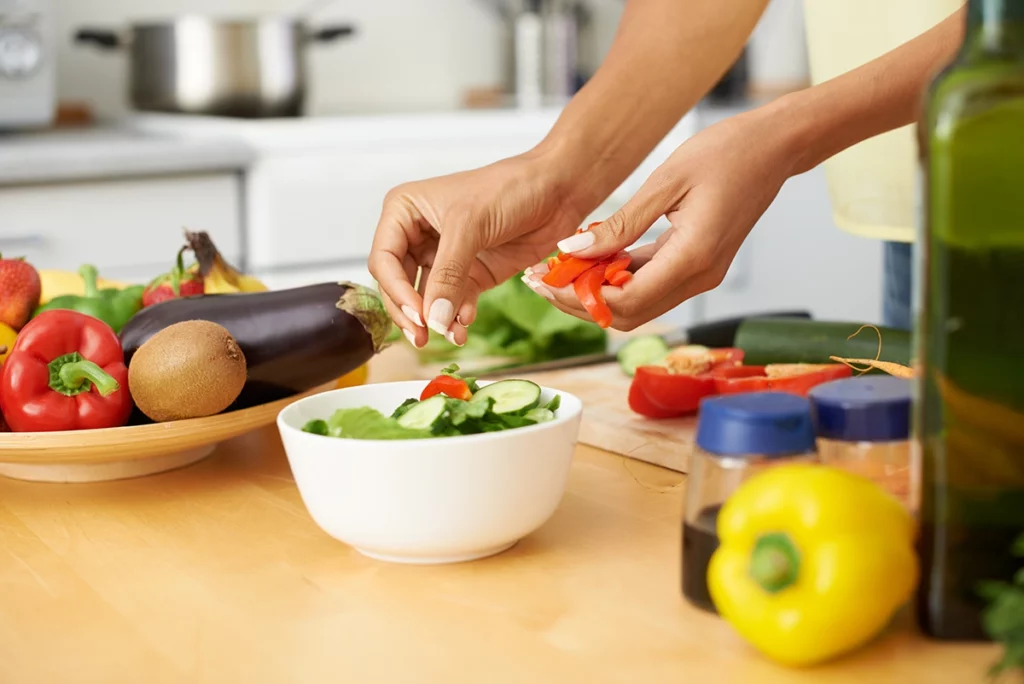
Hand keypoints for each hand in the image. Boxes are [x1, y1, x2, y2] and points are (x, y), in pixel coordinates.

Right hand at [368, 150, 584, 347]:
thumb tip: (433, 319)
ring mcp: (445, 256)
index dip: (395, 290)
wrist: (557, 189)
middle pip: (399, 284)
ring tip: (453, 334)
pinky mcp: (471, 273)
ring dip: (437, 320)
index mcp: (405, 211)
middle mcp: (418, 234)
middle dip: (411, 312)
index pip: (384, 259)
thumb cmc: (509, 187)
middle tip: (423, 338)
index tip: (416, 315)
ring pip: (427, 299)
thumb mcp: (471, 226)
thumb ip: (448, 274)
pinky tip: (466, 322)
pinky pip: (455, 302)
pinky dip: (459, 316)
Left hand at [523, 108, 799, 329]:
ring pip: (638, 306)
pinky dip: (618, 280)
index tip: (545, 279)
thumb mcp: (664, 182)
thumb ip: (619, 224)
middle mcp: (699, 277)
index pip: (625, 302)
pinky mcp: (699, 266)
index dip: (579, 298)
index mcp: (692, 258)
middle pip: (627, 315)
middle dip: (580, 304)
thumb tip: (573, 251)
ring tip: (559, 270)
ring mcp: (702, 276)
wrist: (774, 147)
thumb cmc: (726, 152)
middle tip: (542, 280)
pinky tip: (591, 261)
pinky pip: (651, 286)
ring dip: (597, 294)